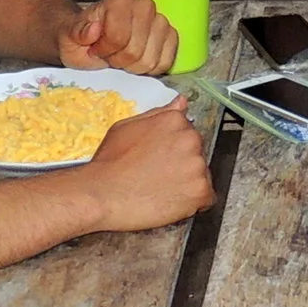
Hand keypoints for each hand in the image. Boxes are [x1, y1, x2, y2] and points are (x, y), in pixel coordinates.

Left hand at [59, 0, 178, 75]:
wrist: (92, 40)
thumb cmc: (81, 39)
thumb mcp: (68, 37)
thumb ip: (77, 32)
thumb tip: (93, 30)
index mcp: (119, 1)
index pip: (118, 36)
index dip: (105, 50)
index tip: (95, 48)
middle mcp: (144, 6)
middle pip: (135, 50)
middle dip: (118, 60)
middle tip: (108, 54)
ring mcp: (160, 21)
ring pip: (151, 59)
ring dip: (133, 66)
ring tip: (121, 57)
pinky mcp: (171, 37)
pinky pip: (166, 62)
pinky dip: (150, 68)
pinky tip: (137, 62)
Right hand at [71, 99, 213, 230]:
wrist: (101, 193)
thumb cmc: (109, 163)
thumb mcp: (127, 126)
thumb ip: (159, 114)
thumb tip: (181, 103)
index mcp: (175, 121)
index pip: (188, 133)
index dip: (173, 150)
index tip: (160, 159)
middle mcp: (191, 139)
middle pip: (196, 153)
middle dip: (181, 165)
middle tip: (158, 176)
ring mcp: (197, 165)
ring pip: (201, 176)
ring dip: (187, 184)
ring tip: (160, 190)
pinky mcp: (199, 191)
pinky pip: (206, 198)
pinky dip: (192, 203)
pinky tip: (171, 202)